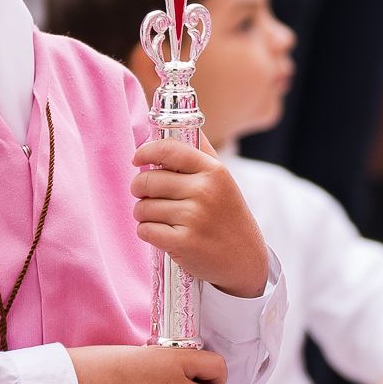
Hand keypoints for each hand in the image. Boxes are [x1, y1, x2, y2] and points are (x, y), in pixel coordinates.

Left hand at [132, 138, 270, 296]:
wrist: (245, 260)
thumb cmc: (229, 217)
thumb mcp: (223, 181)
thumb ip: (202, 152)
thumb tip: (178, 124)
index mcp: (213, 171)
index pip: (168, 150)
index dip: (145, 152)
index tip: (137, 159)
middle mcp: (204, 191)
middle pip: (148, 180)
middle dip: (139, 189)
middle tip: (145, 196)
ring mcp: (194, 218)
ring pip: (143, 208)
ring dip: (142, 214)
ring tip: (156, 218)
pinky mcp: (183, 243)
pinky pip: (145, 230)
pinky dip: (147, 232)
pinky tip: (159, 233)